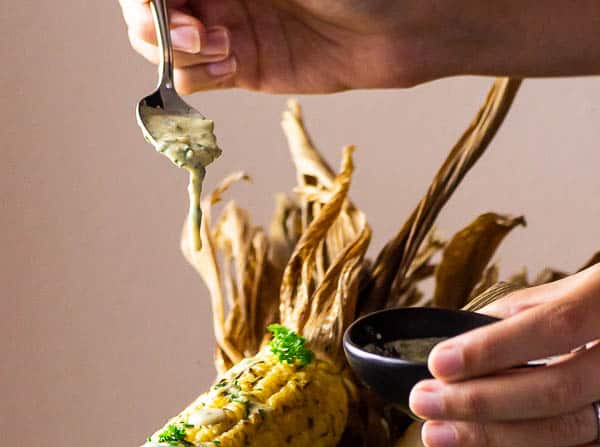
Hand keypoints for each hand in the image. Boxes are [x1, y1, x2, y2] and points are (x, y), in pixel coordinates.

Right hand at [119, 0, 431, 93]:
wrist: (402, 24)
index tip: (163, 1)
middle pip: (146, 9)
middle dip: (156, 22)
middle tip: (200, 31)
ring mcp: (224, 24)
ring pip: (163, 45)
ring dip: (179, 50)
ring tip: (223, 45)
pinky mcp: (241, 67)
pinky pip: (193, 77)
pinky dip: (197, 73)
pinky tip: (231, 61)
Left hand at [409, 264, 599, 446]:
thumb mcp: (577, 288)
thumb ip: (524, 311)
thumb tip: (459, 339)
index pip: (557, 326)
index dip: (495, 349)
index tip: (439, 363)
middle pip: (556, 389)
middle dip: (479, 401)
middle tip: (425, 403)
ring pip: (569, 430)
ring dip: (496, 437)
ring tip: (442, 434)